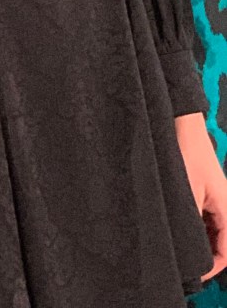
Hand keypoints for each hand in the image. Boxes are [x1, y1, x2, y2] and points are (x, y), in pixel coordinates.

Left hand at [175, 113, 226, 279]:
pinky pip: (204, 219)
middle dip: (204, 256)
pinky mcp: (204, 192)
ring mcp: (215, 199)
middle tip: (183, 263)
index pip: (226, 253)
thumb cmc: (185, 151)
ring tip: (178, 247)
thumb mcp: (185, 191)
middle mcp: (225, 206)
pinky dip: (194, 227)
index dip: (211, 267)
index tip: (194, 274)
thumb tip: (187, 248)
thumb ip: (189, 220)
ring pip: (212, 232)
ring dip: (198, 241)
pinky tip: (177, 227)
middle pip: (221, 244)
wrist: (180, 124)